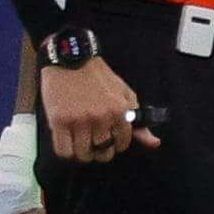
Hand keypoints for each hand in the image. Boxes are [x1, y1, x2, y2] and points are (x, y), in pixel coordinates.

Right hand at [39, 59, 156, 165]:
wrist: (71, 58)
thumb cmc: (99, 77)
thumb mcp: (125, 95)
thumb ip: (139, 121)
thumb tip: (154, 143)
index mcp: (120, 111)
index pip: (122, 144)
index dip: (114, 145)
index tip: (108, 140)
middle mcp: (101, 118)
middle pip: (102, 153)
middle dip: (98, 151)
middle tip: (92, 143)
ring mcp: (79, 120)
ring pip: (83, 154)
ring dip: (81, 153)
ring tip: (79, 143)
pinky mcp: (59, 121)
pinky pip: (63, 151)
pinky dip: (66, 152)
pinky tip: (67, 143)